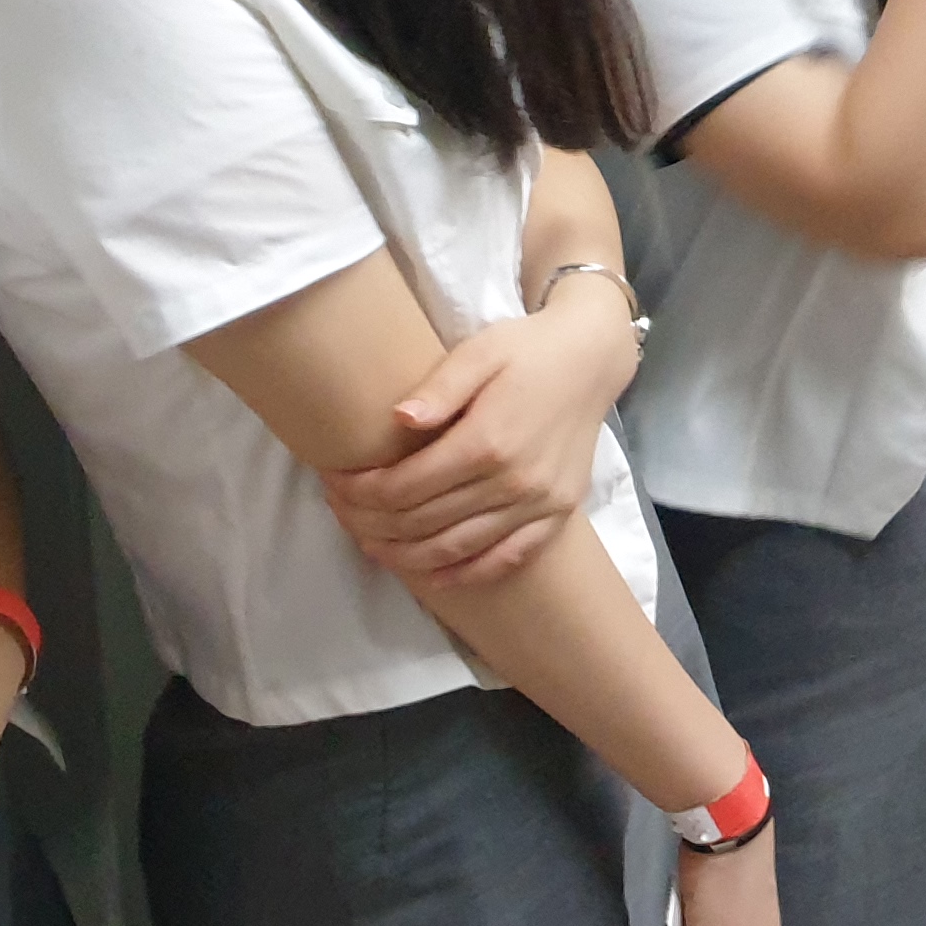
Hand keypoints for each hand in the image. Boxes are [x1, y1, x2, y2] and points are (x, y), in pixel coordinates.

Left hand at [322, 287, 636, 588]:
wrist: (592, 359)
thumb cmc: (528, 350)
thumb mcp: (479, 351)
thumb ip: (439, 387)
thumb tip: (398, 419)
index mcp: (487, 441)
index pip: (405, 487)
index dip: (360, 493)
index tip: (333, 483)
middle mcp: (514, 482)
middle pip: (423, 522)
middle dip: (370, 523)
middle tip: (340, 511)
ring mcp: (539, 504)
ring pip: (456, 549)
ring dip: (405, 555)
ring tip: (370, 544)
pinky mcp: (558, 515)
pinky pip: (506, 559)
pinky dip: (464, 574)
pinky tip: (432, 575)